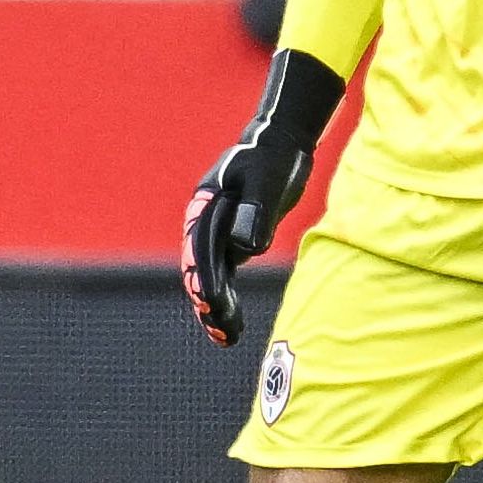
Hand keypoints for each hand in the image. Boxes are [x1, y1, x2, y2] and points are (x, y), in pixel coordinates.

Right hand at [185, 49, 346, 343]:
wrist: (283, 143)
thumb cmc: (274, 156)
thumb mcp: (267, 178)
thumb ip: (256, 208)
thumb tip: (245, 247)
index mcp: (205, 203)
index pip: (199, 243)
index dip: (203, 273)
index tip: (207, 297)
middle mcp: (206, 222)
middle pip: (200, 265)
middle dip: (207, 298)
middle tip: (217, 325)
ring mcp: (218, 235)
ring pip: (212, 276)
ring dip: (215, 307)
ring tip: (225, 338)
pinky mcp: (234, 243)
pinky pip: (225, 277)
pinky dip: (227, 301)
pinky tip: (232, 326)